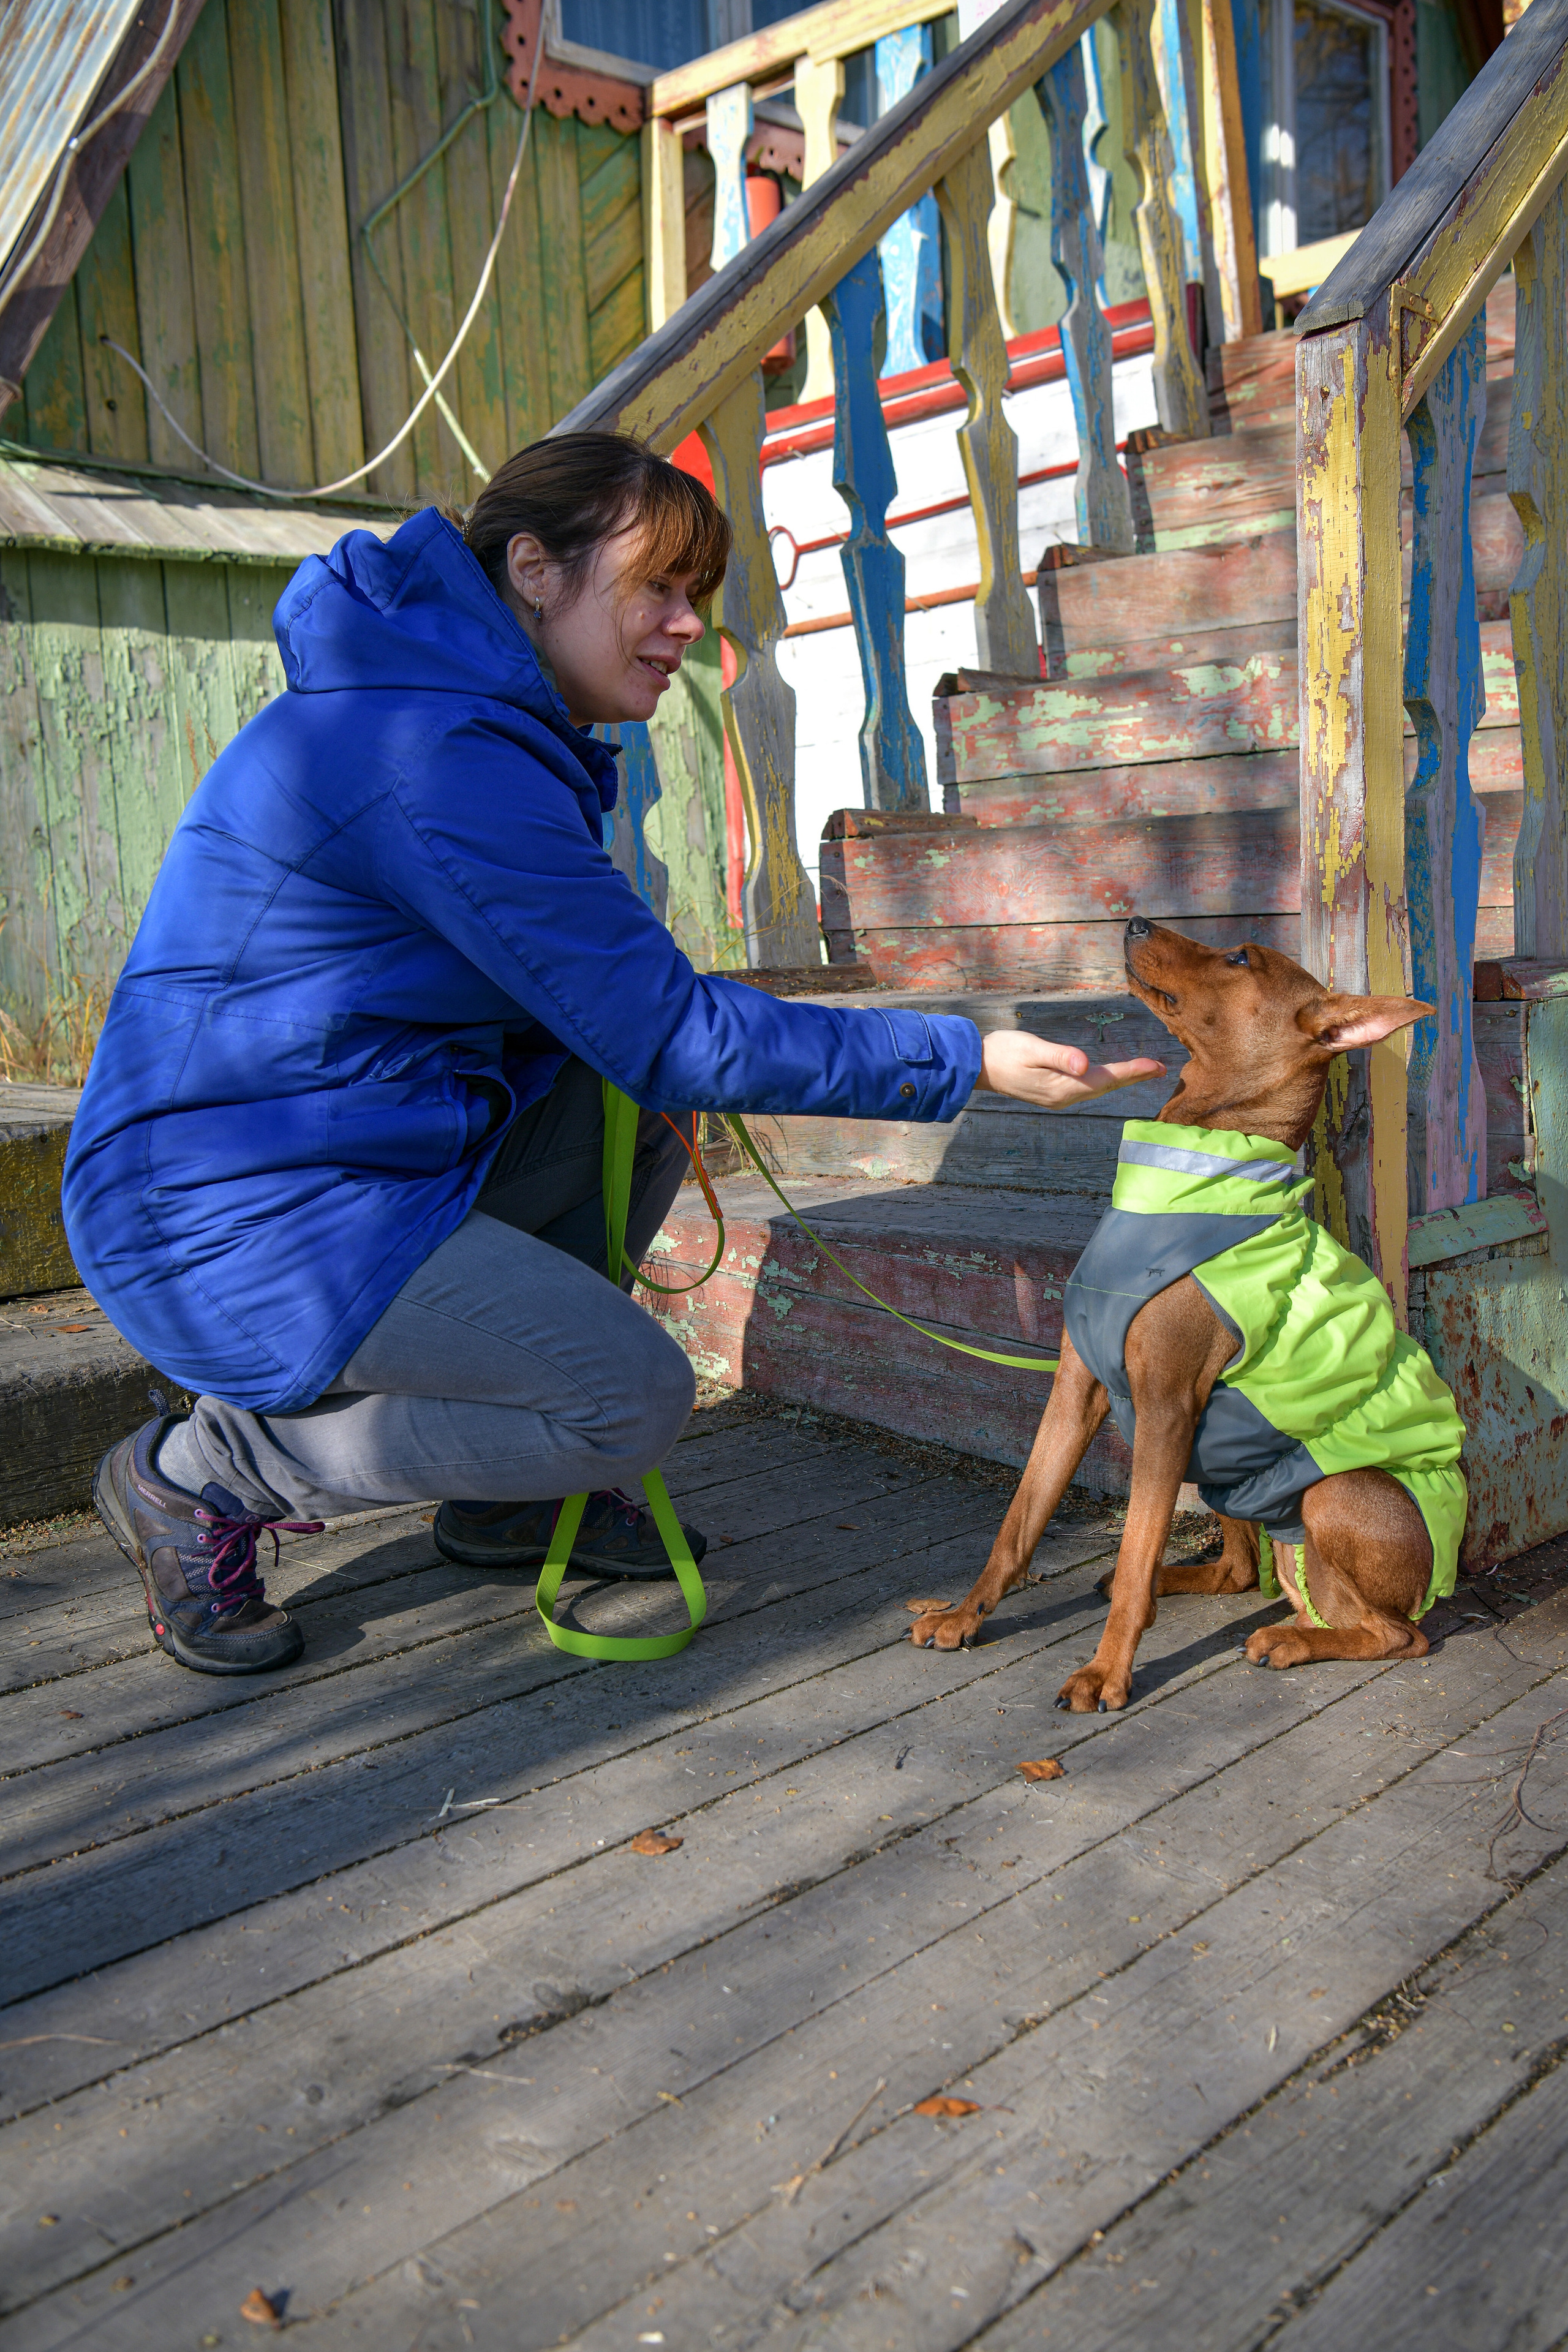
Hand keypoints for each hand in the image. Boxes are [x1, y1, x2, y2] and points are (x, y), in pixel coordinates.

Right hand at [976, 1028, 1165, 1108]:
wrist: (977, 1066)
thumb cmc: (1003, 1052)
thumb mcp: (1031, 1048)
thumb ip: (1059, 1056)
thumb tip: (1084, 1064)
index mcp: (1062, 1087)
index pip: (1105, 1077)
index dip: (1131, 1071)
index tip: (1156, 1065)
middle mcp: (1064, 1097)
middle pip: (1106, 1086)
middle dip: (1133, 1076)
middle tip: (1160, 1068)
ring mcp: (1058, 1098)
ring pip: (1098, 1089)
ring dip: (1121, 1079)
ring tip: (1143, 1070)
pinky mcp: (1053, 1093)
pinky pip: (1087, 1089)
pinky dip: (1105, 1081)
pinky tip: (1111, 1076)